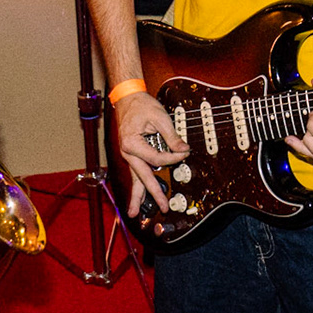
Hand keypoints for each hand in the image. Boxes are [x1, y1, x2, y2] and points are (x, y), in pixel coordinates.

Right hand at [113, 90, 187, 219]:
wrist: (127, 98)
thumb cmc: (141, 105)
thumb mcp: (160, 117)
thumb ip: (172, 136)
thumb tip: (184, 150)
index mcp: (132, 143)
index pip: (157, 159)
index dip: (173, 157)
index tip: (184, 152)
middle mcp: (128, 152)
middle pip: (143, 176)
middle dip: (154, 192)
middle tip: (164, 206)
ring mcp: (128, 155)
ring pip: (136, 179)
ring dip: (138, 197)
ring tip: (135, 214)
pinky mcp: (132, 155)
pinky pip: (136, 173)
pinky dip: (137, 187)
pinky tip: (137, 201)